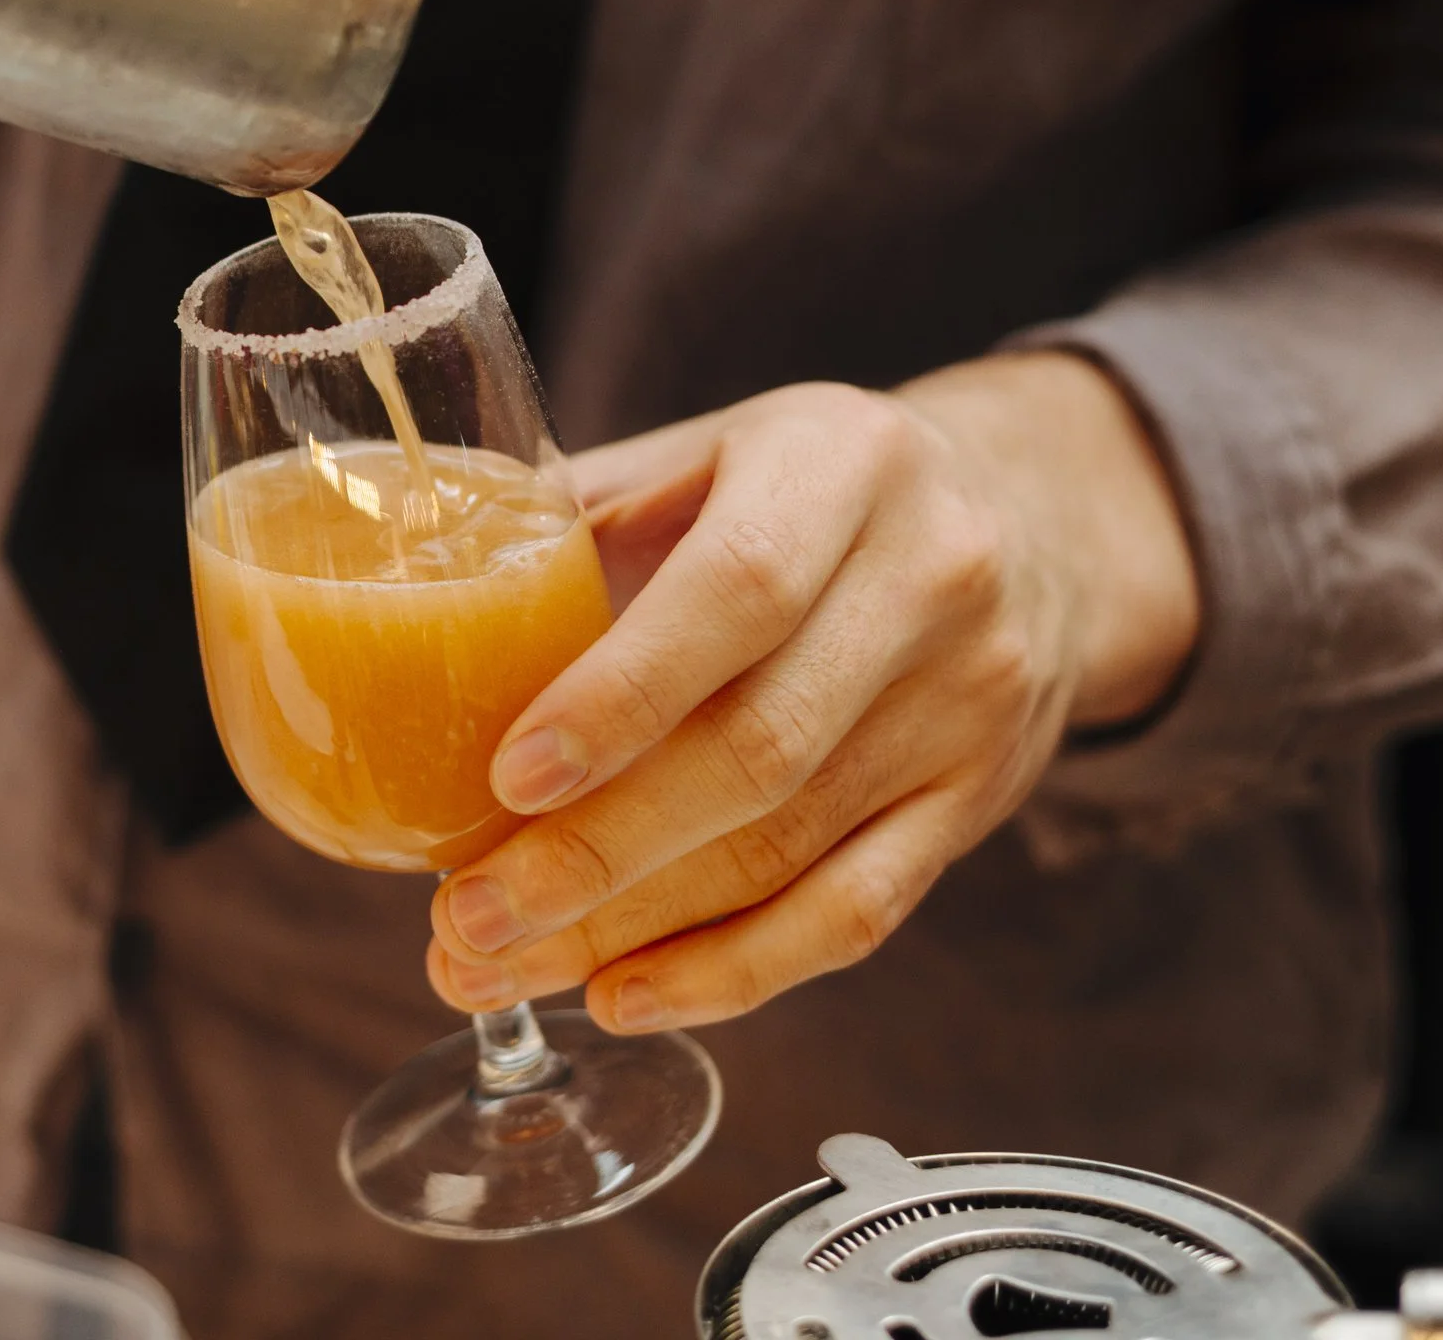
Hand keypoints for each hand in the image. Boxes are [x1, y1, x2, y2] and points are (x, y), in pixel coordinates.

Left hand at [425, 353, 1199, 1033]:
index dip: (621, 696)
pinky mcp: (980, 802)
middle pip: (759, 752)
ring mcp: (970, 704)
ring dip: (634, 930)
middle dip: (596, 855)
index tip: (509, 777)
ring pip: (795, 851)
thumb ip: (578, 512)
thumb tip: (414, 594)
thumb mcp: (711, 448)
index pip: (738, 591)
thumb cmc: (811, 482)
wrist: (1028, 516)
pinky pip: (856, 914)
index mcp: (842, 465)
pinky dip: (734, 971)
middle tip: (465, 918)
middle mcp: (930, 581)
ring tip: (498, 966)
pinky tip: (624, 994)